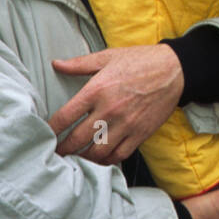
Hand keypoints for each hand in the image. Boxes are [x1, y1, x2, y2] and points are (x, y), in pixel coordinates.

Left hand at [48, 44, 183, 163]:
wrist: (175, 70)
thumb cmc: (140, 61)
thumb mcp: (108, 57)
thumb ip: (79, 64)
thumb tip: (56, 64)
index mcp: (97, 90)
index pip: (65, 117)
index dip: (50, 130)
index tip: (43, 136)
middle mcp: (109, 110)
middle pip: (77, 139)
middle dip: (62, 150)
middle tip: (54, 153)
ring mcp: (126, 124)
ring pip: (96, 152)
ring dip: (83, 158)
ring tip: (75, 158)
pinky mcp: (140, 134)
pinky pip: (118, 155)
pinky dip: (106, 161)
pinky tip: (99, 158)